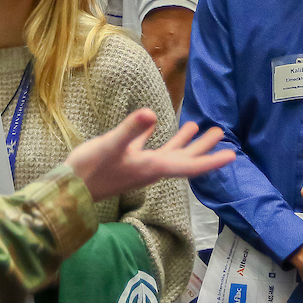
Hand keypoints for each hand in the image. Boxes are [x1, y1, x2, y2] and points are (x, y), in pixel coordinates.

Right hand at [65, 109, 232, 202]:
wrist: (70, 190)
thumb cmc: (90, 170)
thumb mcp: (111, 146)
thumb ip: (131, 129)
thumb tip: (151, 112)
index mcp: (153, 167)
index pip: (189, 165)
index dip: (211, 159)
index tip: (232, 155)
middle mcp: (151, 169)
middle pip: (184, 159)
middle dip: (203, 147)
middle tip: (220, 132)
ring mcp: (139, 166)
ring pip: (168, 154)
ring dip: (184, 142)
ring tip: (197, 127)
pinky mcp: (126, 162)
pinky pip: (148, 148)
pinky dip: (155, 136)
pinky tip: (153, 124)